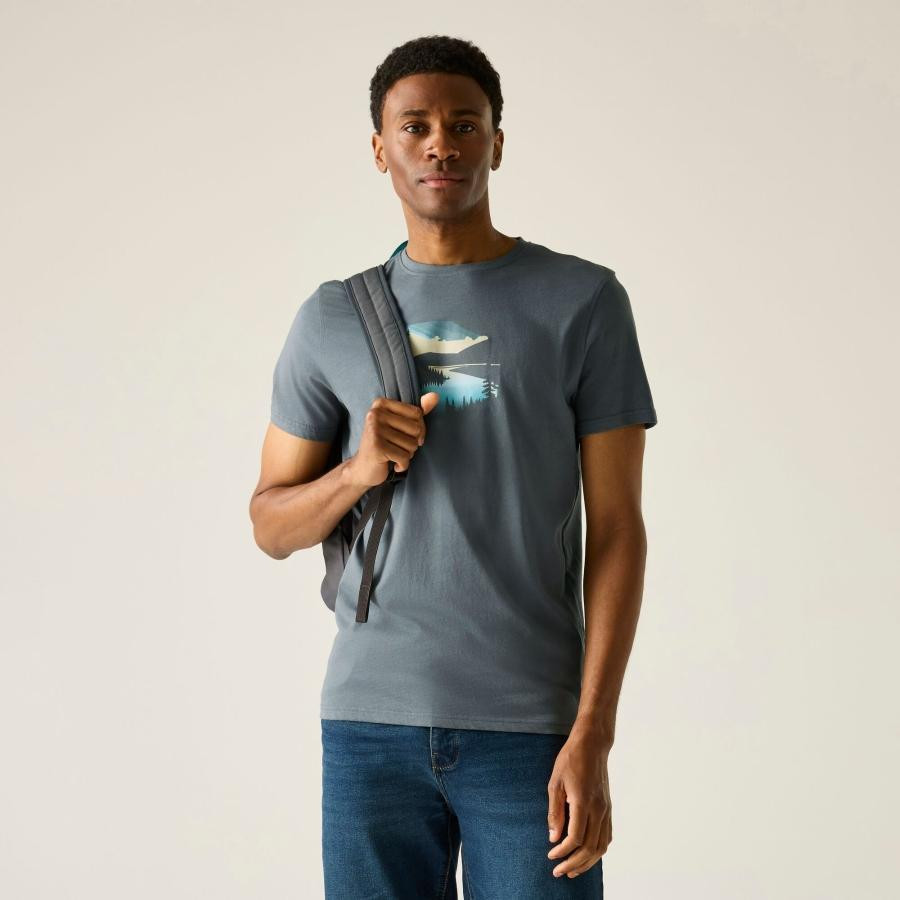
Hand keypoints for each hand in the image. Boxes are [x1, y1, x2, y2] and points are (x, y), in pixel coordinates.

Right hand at [348, 392, 439, 487]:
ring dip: (407, 455)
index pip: (417, 413)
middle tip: (398, 447)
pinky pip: (404, 457)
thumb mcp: (400, 425)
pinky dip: (403, 465)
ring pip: (412, 445)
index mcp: (380, 404)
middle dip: (413, 443)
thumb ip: (418, 411)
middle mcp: (375, 414)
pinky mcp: (377, 447)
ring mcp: (374, 430)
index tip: (408, 436)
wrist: (362, 468)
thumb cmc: (385, 444)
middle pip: (416, 428)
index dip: (419, 428)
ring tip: (393, 455)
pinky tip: (393, 465)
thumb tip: (435, 396)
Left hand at [546, 726, 611, 878]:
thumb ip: (555, 812)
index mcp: (583, 802)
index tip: (551, 856)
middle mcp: (599, 809)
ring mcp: (606, 809)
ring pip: (601, 846)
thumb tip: (553, 837)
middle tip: (559, 871)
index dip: (563, 852)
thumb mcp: (555, 783)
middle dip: (573, 864)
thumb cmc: (570, 760)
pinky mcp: (608, 808)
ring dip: (587, 862)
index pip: (575, 838)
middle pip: (589, 848)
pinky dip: (598, 850)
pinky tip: (587, 854)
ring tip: (572, 869)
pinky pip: (607, 836)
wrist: (592, 745)